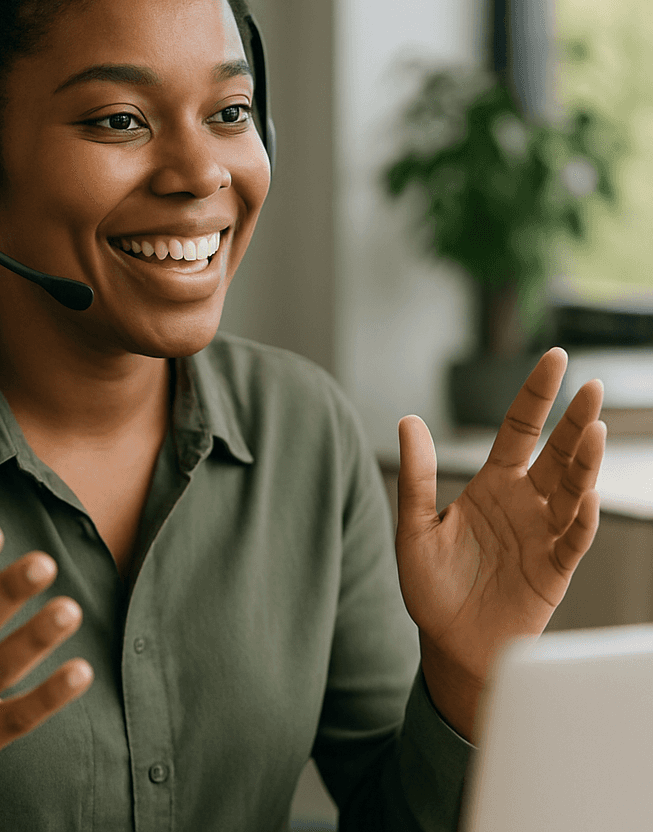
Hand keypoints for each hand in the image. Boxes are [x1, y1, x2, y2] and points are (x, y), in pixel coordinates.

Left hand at [394, 348, 604, 740]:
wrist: (448, 643)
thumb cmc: (431, 586)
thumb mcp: (414, 526)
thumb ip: (416, 476)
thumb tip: (408, 420)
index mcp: (491, 486)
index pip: (520, 429)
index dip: (537, 395)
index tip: (556, 358)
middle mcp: (523, 503)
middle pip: (556, 453)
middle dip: (575, 420)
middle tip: (592, 387)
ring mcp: (542, 534)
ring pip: (572, 490)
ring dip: (585, 463)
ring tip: (593, 430)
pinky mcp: (553, 569)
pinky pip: (573, 540)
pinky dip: (582, 519)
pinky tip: (588, 495)